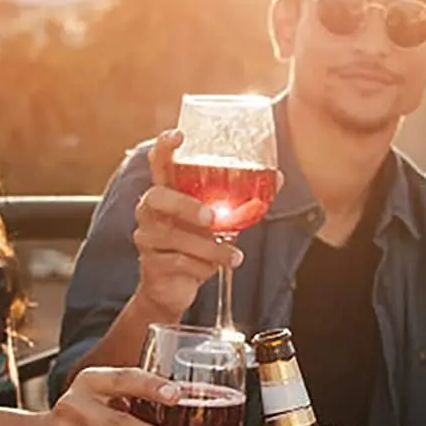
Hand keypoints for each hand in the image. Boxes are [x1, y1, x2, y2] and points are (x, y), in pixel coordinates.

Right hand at [131, 131, 246, 321]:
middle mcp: (150, 211)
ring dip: (209, 248)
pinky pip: (178, 262)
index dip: (165, 147)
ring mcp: (147, 237)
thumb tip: (277, 178)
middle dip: (185, 205)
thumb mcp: (216, 224)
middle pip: (157, 197)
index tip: (180, 136)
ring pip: (175, 237)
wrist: (174, 289)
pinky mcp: (151, 264)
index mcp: (166, 193)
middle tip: (211, 217)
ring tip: (233, 255)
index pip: (158, 163)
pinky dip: (202, 267)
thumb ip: (239, 204)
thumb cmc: (194, 249)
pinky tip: (213, 269)